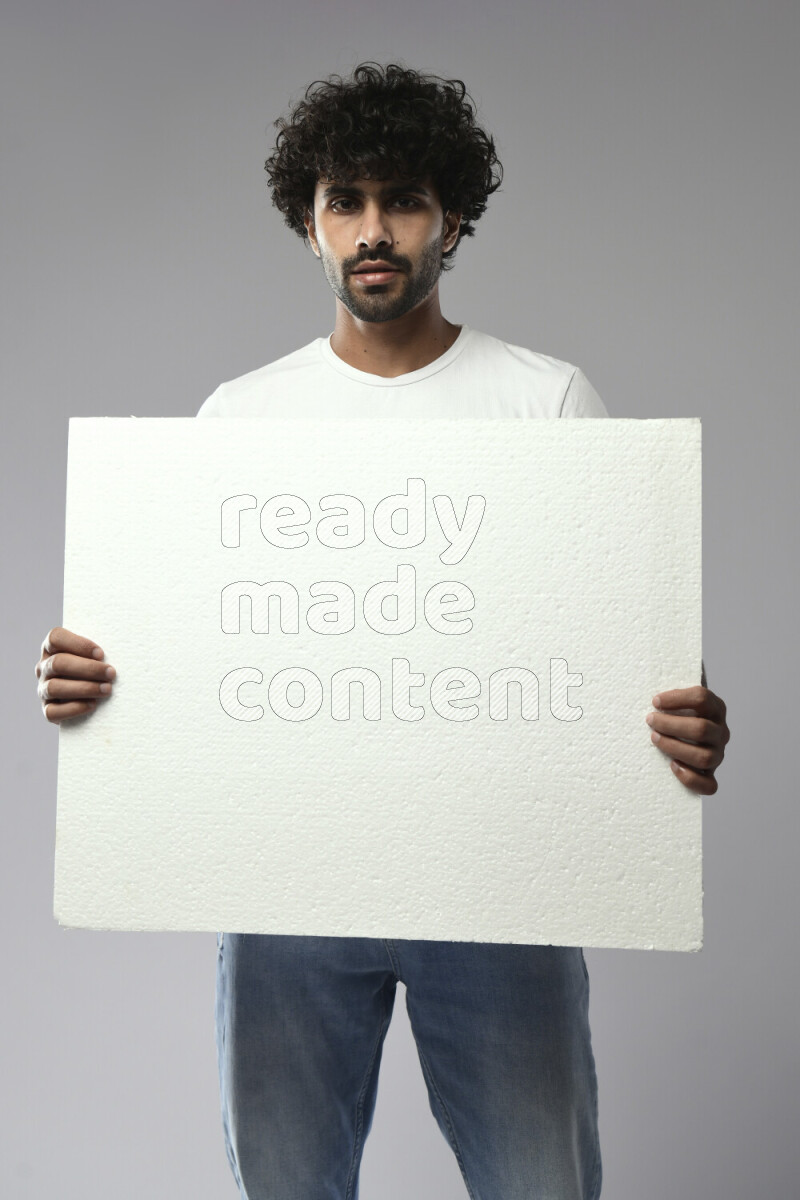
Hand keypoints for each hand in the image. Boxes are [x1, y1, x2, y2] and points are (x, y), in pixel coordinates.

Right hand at [35, 627, 115, 723]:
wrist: (91, 701)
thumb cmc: (97, 670)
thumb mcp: (94, 656)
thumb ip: (97, 652)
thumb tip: (117, 651)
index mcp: (52, 648)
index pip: (55, 638)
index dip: (78, 644)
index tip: (101, 654)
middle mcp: (44, 667)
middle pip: (58, 663)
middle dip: (88, 668)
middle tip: (111, 673)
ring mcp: (43, 690)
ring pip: (54, 687)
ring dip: (84, 688)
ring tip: (107, 689)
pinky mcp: (47, 710)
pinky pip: (53, 711)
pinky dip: (74, 708)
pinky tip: (93, 705)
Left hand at [645, 679, 728, 794]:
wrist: (686, 734)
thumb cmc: (679, 711)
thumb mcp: (681, 693)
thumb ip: (678, 675)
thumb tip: (670, 657)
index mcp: (716, 708)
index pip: (702, 698)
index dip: (677, 698)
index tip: (655, 701)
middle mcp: (721, 731)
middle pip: (701, 729)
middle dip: (671, 724)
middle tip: (650, 720)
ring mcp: (718, 754)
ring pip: (704, 756)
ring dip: (675, 748)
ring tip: (655, 739)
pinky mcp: (710, 774)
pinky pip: (709, 785)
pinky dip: (691, 779)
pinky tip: (673, 767)